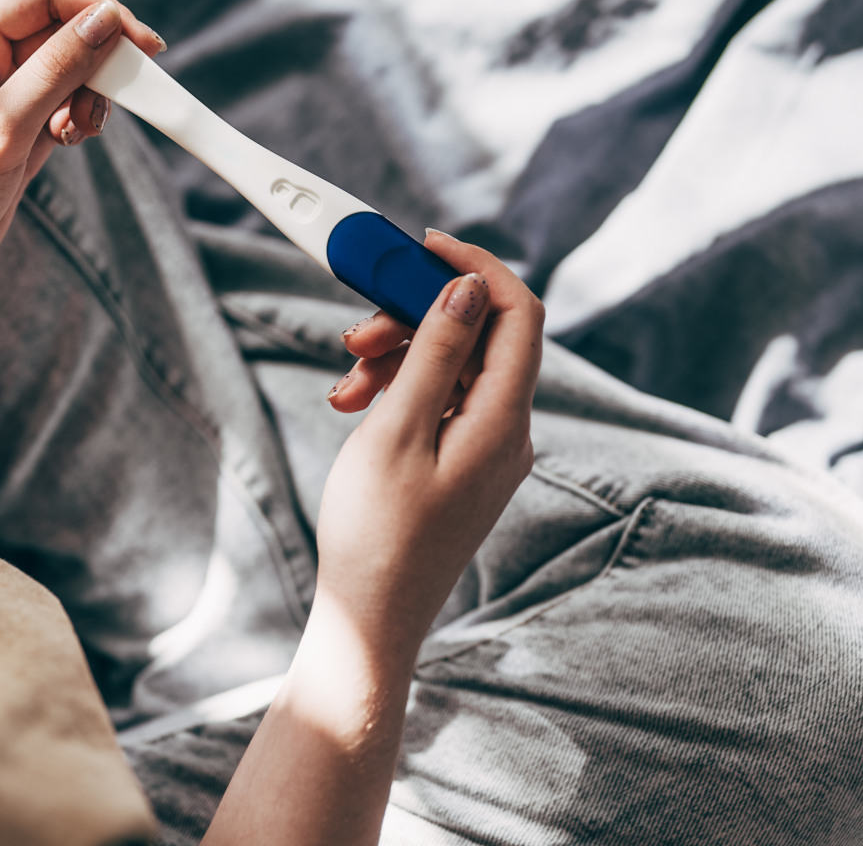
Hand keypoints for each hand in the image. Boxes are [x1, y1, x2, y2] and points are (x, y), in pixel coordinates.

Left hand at [0, 0, 161, 411]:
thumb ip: (54, 73)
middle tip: (125, 93)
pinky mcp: (13, 133)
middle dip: (98, 57)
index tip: (139, 43)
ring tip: (81, 130)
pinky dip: (82, 116)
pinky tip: (73, 138)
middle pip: (62, 28)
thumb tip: (105, 24)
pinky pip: (64, 104)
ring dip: (93, 92)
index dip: (95, 8)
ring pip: (69, 68)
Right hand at [315, 231, 543, 647]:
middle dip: (416, 317)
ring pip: (453, 366)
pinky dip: (400, 388)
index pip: (518, 313)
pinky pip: (441, 400)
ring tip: (345, 384)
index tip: (420, 245)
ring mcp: (488, 448)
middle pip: (479, 335)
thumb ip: (435, 353)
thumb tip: (468, 288)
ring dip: (398, 355)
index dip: (475, 267)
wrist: (370, 617)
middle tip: (355, 334)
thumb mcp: (396, 432)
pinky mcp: (463, 463)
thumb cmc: (376, 534)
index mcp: (503, 421)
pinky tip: (356, 404)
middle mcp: (508, 431)